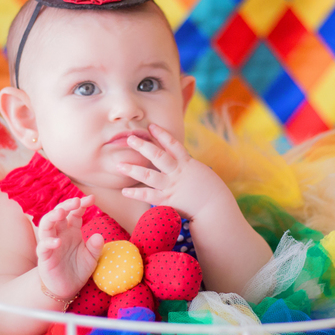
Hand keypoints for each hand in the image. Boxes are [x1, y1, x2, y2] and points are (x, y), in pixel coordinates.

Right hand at [35, 196, 103, 299]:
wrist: (67, 288)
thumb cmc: (78, 269)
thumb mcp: (92, 258)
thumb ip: (95, 247)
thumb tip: (99, 236)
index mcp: (72, 231)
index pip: (75, 213)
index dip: (81, 205)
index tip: (91, 198)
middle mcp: (60, 234)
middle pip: (59, 213)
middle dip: (66, 205)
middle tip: (76, 201)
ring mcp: (51, 244)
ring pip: (46, 225)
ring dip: (52, 216)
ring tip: (61, 212)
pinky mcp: (44, 257)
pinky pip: (42, 246)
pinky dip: (48, 242)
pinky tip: (57, 241)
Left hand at [117, 124, 233, 220]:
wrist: (216, 208)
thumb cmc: (212, 192)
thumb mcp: (201, 173)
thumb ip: (188, 167)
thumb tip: (180, 160)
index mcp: (188, 164)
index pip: (173, 144)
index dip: (162, 134)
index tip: (151, 126)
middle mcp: (177, 173)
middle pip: (158, 156)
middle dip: (143, 146)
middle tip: (130, 139)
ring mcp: (171, 187)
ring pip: (149, 176)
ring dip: (133, 170)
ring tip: (119, 165)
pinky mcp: (168, 201)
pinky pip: (149, 196)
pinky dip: (136, 194)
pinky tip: (125, 191)